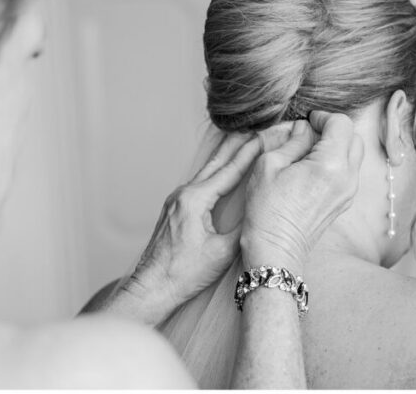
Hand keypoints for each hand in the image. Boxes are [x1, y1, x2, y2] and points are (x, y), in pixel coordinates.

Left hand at [121, 132, 259, 324]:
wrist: (151, 287)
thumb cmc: (182, 273)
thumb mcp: (221, 253)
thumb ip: (244, 229)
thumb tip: (262, 211)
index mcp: (195, 199)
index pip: (229, 171)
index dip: (249, 153)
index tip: (264, 136)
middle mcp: (183, 194)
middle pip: (216, 163)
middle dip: (237, 144)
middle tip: (255, 127)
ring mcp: (176, 200)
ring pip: (206, 172)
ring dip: (224, 156)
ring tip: (240, 140)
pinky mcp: (174, 209)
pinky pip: (199, 183)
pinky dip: (214, 172)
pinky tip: (220, 172)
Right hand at [240, 112, 362, 272]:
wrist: (276, 248)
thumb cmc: (267, 208)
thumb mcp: (270, 164)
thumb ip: (293, 141)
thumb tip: (304, 128)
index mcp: (330, 165)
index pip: (341, 124)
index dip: (323, 116)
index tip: (307, 121)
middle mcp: (347, 178)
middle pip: (354, 137)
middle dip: (334, 128)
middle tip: (310, 132)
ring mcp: (349, 192)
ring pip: (355, 153)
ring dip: (337, 144)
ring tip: (311, 150)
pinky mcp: (345, 201)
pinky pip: (350, 170)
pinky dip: (338, 160)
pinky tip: (314, 167)